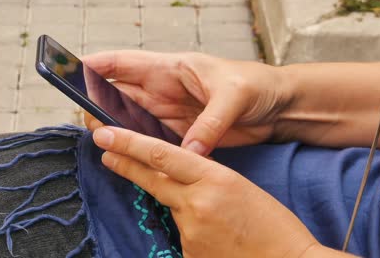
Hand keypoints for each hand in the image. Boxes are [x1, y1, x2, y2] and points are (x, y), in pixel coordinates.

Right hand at [83, 51, 292, 155]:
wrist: (278, 107)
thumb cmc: (258, 85)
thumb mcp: (234, 95)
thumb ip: (210, 121)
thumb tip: (191, 148)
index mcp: (172, 68)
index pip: (125, 63)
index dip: (96, 66)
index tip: (71, 72)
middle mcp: (165, 90)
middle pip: (120, 95)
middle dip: (100, 105)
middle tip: (92, 122)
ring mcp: (170, 113)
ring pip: (132, 120)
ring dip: (118, 129)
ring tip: (105, 141)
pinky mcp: (182, 133)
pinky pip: (153, 141)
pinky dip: (141, 148)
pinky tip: (132, 157)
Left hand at [92, 126, 319, 257]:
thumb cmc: (273, 225)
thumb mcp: (240, 187)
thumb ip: (205, 179)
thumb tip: (179, 177)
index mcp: (215, 179)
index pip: (162, 155)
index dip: (129, 143)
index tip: (106, 134)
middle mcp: (197, 203)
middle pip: (152, 178)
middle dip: (125, 163)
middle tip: (106, 151)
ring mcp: (191, 231)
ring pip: (173, 207)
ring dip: (183, 205)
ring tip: (217, 215)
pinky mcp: (189, 253)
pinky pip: (183, 233)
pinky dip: (194, 229)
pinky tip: (217, 236)